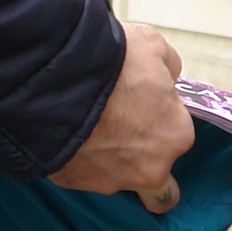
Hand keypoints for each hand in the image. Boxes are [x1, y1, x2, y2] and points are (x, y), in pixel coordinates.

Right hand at [51, 22, 193, 213]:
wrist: (53, 80)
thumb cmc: (110, 64)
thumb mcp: (152, 46)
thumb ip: (168, 67)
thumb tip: (165, 77)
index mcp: (176, 136)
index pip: (177, 136)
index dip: (160, 118)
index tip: (142, 105)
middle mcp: (149, 169)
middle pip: (158, 181)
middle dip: (146, 163)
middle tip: (125, 133)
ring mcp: (110, 182)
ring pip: (118, 179)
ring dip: (109, 160)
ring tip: (88, 127)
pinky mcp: (75, 184)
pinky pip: (83, 175)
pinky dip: (79, 160)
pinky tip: (68, 134)